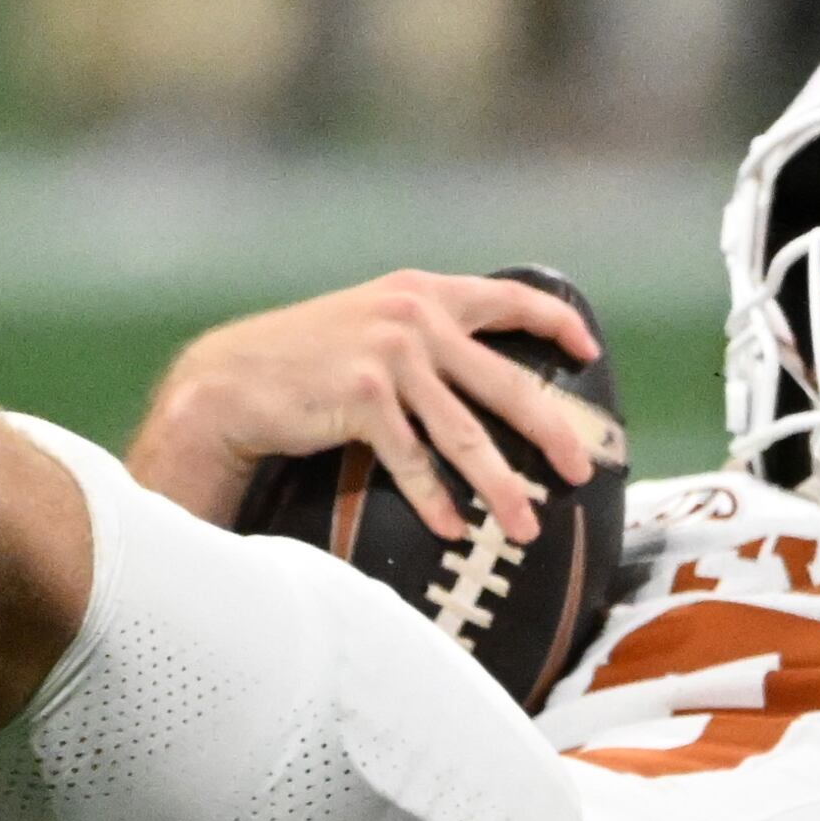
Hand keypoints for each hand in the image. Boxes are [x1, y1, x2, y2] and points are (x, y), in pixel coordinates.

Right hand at [129, 271, 604, 543]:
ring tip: (526, 525)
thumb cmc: (301, 361)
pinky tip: (452, 528)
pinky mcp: (365, 399)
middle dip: (551, 432)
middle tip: (580, 469)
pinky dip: (435, 500)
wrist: (230, 381)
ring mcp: (391, 357)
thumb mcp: (369, 323)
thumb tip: (479, 377)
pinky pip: (415, 460)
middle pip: (506, 384)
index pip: (509, 298)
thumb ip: (423, 333)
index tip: (590, 350)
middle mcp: (414, 317)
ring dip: (501, 487)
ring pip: (467, 434)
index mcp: (423, 292)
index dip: (556, 322)